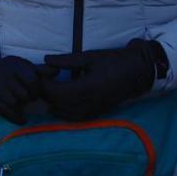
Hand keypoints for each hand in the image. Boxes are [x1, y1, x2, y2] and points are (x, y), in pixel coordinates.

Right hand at [0, 56, 57, 124]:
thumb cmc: (12, 75)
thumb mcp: (24, 69)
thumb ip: (40, 71)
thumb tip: (57, 71)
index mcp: (15, 64)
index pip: (32, 81)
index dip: (36, 91)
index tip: (34, 94)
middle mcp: (2, 71)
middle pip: (24, 94)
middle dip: (27, 100)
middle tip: (25, 100)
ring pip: (14, 103)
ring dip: (20, 108)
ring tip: (20, 105)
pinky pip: (5, 110)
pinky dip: (15, 117)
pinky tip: (20, 118)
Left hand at [39, 39, 165, 121]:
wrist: (136, 72)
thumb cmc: (113, 61)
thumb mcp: (89, 57)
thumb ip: (66, 60)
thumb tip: (46, 59)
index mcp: (86, 87)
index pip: (56, 92)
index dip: (45, 85)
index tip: (41, 74)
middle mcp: (89, 102)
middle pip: (58, 104)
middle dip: (46, 94)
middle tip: (42, 81)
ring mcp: (93, 110)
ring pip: (65, 114)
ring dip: (54, 104)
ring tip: (50, 90)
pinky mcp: (96, 113)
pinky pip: (75, 118)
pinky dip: (64, 112)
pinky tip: (60, 102)